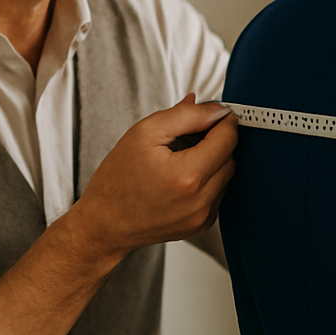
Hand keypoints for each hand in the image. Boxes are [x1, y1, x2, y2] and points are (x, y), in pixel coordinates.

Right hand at [76, 94, 237, 262]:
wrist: (104, 224)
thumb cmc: (117, 181)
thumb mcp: (144, 133)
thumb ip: (184, 115)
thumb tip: (214, 109)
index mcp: (187, 175)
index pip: (228, 138)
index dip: (223, 119)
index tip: (214, 112)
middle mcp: (200, 200)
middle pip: (231, 157)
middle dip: (217, 140)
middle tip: (192, 132)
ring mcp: (202, 216)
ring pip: (227, 176)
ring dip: (213, 161)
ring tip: (183, 156)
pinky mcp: (200, 225)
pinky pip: (217, 194)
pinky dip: (207, 180)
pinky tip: (182, 176)